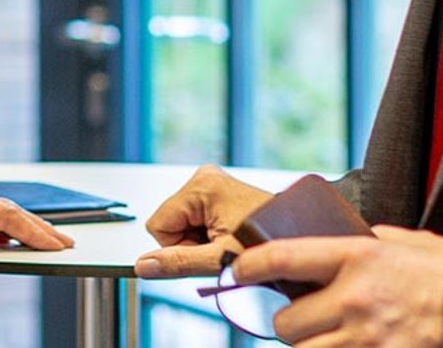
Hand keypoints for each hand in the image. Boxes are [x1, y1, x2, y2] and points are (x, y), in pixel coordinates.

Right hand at [134, 165, 272, 278]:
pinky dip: (211, 236)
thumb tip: (142, 266)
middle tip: (222, 249)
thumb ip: (178, 263)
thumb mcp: (220, 260)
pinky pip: (197, 221)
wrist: (300, 238)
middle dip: (191, 244)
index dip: (177, 247)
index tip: (207, 251)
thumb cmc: (269, 243)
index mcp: (202, 185)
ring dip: (202, 242)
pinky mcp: (221, 193)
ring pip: (183, 225)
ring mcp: (214, 184)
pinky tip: (231, 238)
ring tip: (230, 244)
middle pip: (170, 224)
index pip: (158, 225)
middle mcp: (206, 177)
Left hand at [235, 225, 442, 346]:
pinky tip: (344, 345)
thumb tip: (342, 239)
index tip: (240, 270)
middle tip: (302, 316)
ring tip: (324, 336)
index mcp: (356, 258)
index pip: (284, 258)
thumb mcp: (404, 242)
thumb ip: (369, 241)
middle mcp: (354, 299)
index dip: (251, 266)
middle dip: (290, 323)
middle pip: (287, 324)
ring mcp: (365, 338)